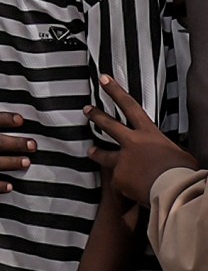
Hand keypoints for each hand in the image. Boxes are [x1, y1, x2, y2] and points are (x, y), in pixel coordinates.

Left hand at [90, 74, 196, 206]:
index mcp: (149, 134)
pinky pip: (119, 182)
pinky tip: (132, 191)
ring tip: (91, 151)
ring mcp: (123, 160)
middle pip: (109, 126)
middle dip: (96, 116)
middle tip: (87, 109)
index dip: (116, 91)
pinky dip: (125, 186)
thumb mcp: (180, 154)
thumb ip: (168, 150)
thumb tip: (170, 154)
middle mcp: (132, 144)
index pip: (130, 106)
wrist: (175, 190)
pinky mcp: (119, 178)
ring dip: (97, 153)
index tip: (104, 79)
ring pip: (105, 155)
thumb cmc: (183, 172)